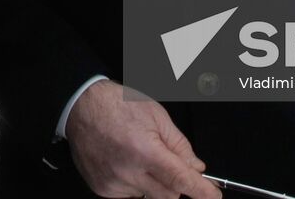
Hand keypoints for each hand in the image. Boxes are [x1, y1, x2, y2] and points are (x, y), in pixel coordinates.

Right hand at [66, 79, 220, 198]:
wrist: (81, 107)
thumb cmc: (116, 105)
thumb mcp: (156, 115)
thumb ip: (179, 145)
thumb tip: (196, 168)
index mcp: (144, 150)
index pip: (180, 180)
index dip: (201, 191)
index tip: (213, 195)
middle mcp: (128, 171)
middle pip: (169, 194)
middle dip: (177, 183)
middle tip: (172, 164)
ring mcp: (113, 183)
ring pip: (149, 196)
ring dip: (155, 183)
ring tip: (141, 155)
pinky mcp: (102, 189)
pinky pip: (130, 195)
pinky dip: (136, 184)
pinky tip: (127, 163)